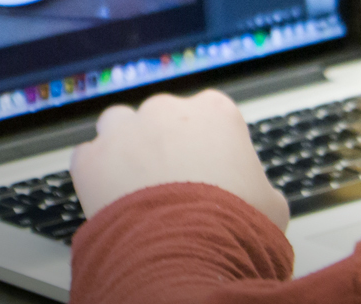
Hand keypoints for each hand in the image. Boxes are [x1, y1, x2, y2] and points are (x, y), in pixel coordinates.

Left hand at [70, 90, 288, 228]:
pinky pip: (89, 160)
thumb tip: (259, 195)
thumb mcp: (271, 203)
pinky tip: (111, 201)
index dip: (204, 144)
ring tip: (134, 186)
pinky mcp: (91, 156)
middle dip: (161, 145)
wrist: (187, 251)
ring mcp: (125, 129)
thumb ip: (258, 185)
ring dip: (124, 149)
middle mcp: (167, 110)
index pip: (207, 115)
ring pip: (118, 127)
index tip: (203, 166)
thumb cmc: (235, 225)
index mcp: (215, 111)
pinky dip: (96, 177)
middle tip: (168, 183)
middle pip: (160, 119)